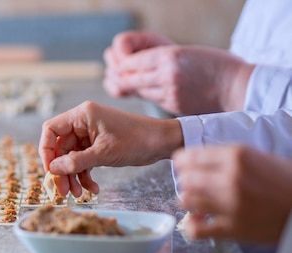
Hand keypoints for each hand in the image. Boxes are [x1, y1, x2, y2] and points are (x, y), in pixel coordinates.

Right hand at [39, 101, 182, 196]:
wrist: (162, 142)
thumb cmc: (137, 140)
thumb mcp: (104, 153)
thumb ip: (76, 161)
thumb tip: (53, 170)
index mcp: (82, 115)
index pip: (51, 130)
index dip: (46, 150)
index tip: (50, 170)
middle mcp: (83, 123)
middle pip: (60, 148)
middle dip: (62, 171)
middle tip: (63, 191)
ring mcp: (90, 135)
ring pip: (71, 158)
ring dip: (73, 176)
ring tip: (79, 193)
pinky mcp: (97, 146)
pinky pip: (83, 161)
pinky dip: (85, 175)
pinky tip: (93, 188)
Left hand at [103, 32, 254, 114]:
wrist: (238, 87)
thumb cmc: (216, 66)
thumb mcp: (188, 53)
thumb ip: (162, 59)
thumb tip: (137, 64)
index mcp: (170, 55)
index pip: (132, 60)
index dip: (119, 62)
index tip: (112, 60)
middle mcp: (167, 74)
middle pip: (128, 76)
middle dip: (116, 74)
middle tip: (108, 72)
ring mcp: (169, 92)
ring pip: (136, 89)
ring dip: (123, 85)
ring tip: (113, 81)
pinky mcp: (173, 105)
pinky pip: (149, 99)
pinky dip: (140, 94)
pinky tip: (134, 91)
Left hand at [173, 145, 291, 243]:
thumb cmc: (286, 182)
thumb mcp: (261, 157)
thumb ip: (230, 158)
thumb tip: (198, 160)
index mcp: (238, 156)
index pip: (192, 156)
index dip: (182, 162)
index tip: (181, 165)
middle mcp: (231, 178)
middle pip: (186, 179)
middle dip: (185, 182)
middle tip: (190, 185)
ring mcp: (231, 204)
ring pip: (187, 201)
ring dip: (188, 202)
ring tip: (196, 202)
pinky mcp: (233, 228)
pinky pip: (196, 230)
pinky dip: (191, 226)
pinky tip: (197, 222)